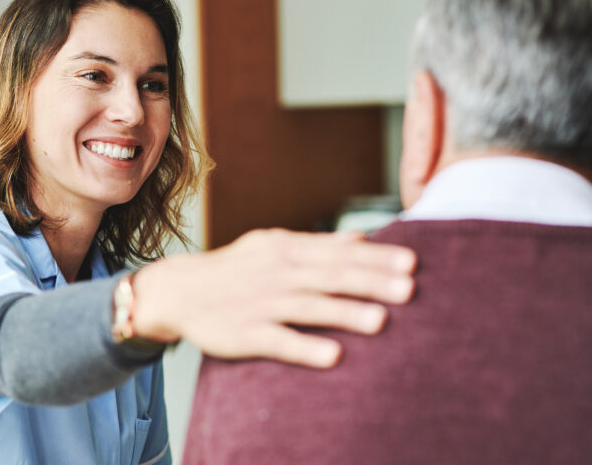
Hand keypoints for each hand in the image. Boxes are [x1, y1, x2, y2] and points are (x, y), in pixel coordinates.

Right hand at [131, 228, 416, 367]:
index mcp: (285, 249)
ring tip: (381, 320)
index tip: (411, 263)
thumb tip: (364, 237)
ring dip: (345, 312)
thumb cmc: (236, 268)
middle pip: (329, 276)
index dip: (375, 258)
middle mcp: (276, 273)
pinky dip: (305, 347)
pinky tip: (333, 355)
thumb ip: (319, 243)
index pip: (337, 252)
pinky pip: (278, 340)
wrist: (179, 290)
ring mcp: (260, 303)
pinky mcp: (244, 334)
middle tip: (409, 289)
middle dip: (370, 282)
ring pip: (308, 307)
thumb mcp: (273, 245)